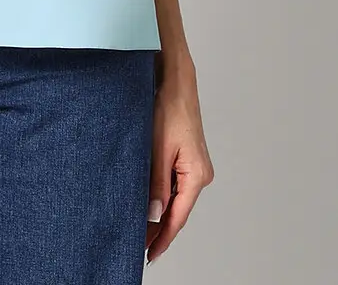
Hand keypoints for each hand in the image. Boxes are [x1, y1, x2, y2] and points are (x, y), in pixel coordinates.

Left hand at [145, 65, 214, 265]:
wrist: (176, 82)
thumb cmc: (170, 109)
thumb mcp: (159, 149)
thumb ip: (157, 184)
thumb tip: (154, 215)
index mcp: (197, 175)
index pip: (178, 217)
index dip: (162, 238)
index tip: (149, 254)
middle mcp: (200, 174)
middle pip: (177, 210)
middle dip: (158, 228)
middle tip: (137, 244)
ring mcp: (194, 166)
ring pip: (174, 197)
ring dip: (158, 211)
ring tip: (139, 227)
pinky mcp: (186, 158)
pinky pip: (173, 183)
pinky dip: (161, 195)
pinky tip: (147, 201)